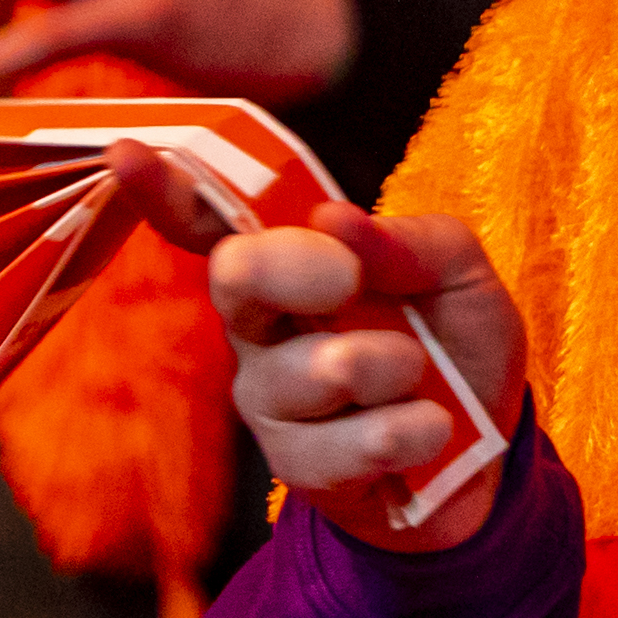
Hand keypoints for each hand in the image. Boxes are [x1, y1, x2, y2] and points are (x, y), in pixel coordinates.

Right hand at [177, 195, 525, 553]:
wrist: (491, 456)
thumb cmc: (456, 347)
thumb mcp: (462, 275)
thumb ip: (413, 240)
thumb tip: (334, 217)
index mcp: (293, 262)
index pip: (215, 219)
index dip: (166, 188)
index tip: (126, 153)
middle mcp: (262, 324)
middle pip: (234, 279)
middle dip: (293, 267)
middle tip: (349, 281)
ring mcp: (271, 396)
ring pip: (298, 371)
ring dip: (381, 367)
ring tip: (419, 376)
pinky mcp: (293, 465)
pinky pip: (333, 447)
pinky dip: (400, 432)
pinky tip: (428, 429)